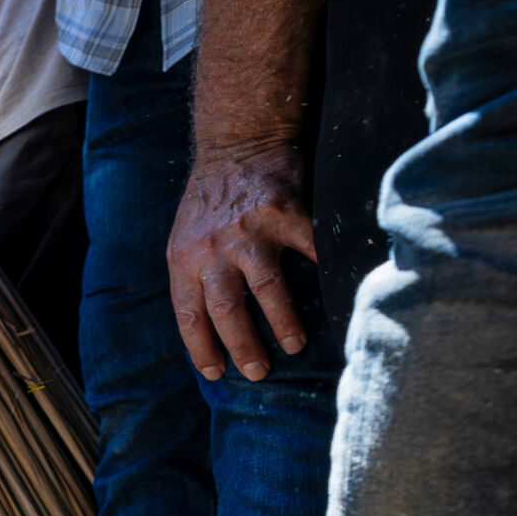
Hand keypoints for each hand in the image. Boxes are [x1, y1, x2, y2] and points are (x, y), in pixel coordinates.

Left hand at [167, 144, 317, 381]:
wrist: (235, 143)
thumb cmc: (209, 200)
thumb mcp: (184, 239)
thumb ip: (194, 277)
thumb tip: (208, 328)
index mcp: (184, 259)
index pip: (189, 316)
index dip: (201, 348)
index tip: (214, 372)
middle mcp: (213, 249)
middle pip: (228, 311)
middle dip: (243, 347)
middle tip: (258, 371)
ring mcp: (250, 232)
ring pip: (267, 290)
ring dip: (282, 323)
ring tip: (293, 344)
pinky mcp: (285, 214)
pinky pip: (307, 251)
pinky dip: (322, 272)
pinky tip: (332, 294)